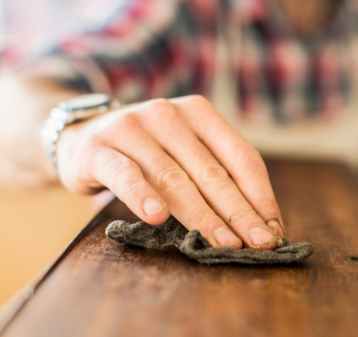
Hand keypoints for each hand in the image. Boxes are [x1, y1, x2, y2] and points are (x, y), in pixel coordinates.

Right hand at [56, 95, 285, 249]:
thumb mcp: (184, 152)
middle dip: (238, 212)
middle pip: (212, 170)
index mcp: (199, 113)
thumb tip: (261, 221)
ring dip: (201, 214)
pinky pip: (125, 173)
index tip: (273, 229)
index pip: (240, 155)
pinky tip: (157, 217)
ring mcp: (134, 127)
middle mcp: (169, 113)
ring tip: (222, 243)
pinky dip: (142, 195)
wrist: (84, 135)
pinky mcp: (101, 147)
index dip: (260, 195)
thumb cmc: (147, 151)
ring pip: (173, 177)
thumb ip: (215, 175)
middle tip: (258, 244)